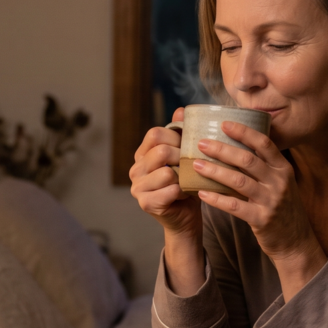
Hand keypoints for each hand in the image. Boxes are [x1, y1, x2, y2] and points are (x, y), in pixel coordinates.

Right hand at [129, 107, 201, 239]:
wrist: (186, 218)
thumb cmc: (187, 185)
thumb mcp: (185, 157)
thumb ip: (181, 134)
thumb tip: (182, 110)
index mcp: (143, 154)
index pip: (155, 134)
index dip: (176, 137)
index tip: (188, 147)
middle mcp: (135, 169)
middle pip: (160, 151)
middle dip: (181, 157)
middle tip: (191, 166)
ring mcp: (137, 187)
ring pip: (167, 172)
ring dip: (183, 178)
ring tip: (187, 183)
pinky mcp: (145, 203)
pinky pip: (170, 191)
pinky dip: (183, 192)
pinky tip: (184, 196)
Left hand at [192, 121, 326, 293]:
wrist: (296, 242)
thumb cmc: (282, 209)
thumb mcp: (280, 183)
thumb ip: (264, 166)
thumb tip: (236, 146)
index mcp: (283, 168)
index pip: (264, 143)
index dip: (244, 132)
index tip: (224, 123)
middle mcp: (279, 182)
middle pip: (247, 159)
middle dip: (222, 149)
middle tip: (201, 143)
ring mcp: (271, 201)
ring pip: (238, 181)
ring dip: (215, 171)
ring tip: (196, 164)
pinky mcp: (262, 219)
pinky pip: (234, 206)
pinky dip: (216, 199)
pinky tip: (201, 193)